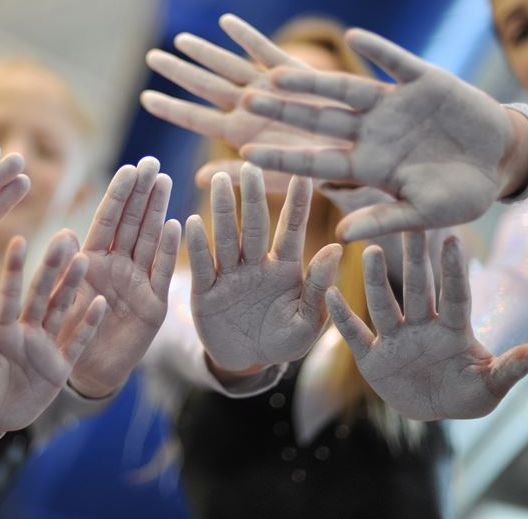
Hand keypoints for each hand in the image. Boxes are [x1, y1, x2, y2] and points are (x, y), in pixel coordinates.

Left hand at [0, 233, 105, 436]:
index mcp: (2, 331)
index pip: (9, 295)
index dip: (14, 269)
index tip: (18, 239)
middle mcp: (26, 331)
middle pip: (41, 295)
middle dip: (51, 268)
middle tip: (62, 238)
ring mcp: (46, 347)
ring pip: (62, 311)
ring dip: (73, 287)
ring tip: (85, 259)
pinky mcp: (61, 367)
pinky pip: (77, 343)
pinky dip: (89, 324)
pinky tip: (101, 302)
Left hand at [65, 157, 181, 397]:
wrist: (86, 372)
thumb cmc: (67, 334)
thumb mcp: (60, 299)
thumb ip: (63, 267)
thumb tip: (63, 232)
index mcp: (92, 260)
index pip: (107, 220)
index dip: (118, 194)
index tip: (129, 167)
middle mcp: (118, 265)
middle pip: (132, 223)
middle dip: (142, 193)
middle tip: (152, 163)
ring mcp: (138, 282)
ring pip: (149, 240)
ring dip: (157, 211)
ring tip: (165, 181)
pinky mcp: (153, 304)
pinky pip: (162, 272)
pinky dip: (169, 250)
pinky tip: (176, 224)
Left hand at [140, 14, 338, 188]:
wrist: (353, 159)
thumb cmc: (311, 176)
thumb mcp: (270, 177)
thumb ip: (235, 175)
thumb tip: (195, 178)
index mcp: (239, 134)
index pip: (195, 118)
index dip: (170, 107)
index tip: (144, 98)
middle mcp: (249, 108)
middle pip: (206, 86)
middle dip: (179, 72)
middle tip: (151, 57)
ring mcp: (268, 89)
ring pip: (229, 66)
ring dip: (205, 51)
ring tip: (179, 39)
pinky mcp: (294, 74)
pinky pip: (266, 52)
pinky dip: (246, 37)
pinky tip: (225, 21)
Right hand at [188, 164, 341, 370]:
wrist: (248, 363)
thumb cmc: (284, 341)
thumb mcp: (308, 321)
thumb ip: (319, 287)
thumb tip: (336, 249)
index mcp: (286, 268)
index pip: (291, 228)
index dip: (297, 202)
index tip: (303, 172)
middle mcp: (256, 264)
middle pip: (254, 225)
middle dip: (252, 195)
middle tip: (250, 164)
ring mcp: (230, 275)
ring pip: (226, 237)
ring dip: (223, 210)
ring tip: (219, 181)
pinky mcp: (206, 292)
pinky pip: (203, 266)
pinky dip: (198, 246)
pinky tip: (191, 222)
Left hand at [240, 28, 527, 241]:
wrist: (501, 161)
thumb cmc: (460, 195)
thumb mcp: (423, 213)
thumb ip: (383, 219)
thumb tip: (340, 235)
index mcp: (367, 166)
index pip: (316, 161)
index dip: (283, 156)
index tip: (245, 155)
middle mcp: (371, 132)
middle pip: (319, 120)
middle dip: (284, 111)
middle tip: (245, 100)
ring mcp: (394, 105)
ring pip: (346, 90)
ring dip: (315, 82)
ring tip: (279, 72)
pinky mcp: (423, 81)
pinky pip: (397, 62)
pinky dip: (379, 50)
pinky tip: (354, 37)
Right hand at [326, 232, 527, 419]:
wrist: (432, 409)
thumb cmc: (466, 394)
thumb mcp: (491, 387)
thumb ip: (510, 369)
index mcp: (453, 330)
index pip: (455, 296)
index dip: (453, 270)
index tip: (453, 239)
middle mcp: (422, 327)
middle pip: (417, 289)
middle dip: (414, 259)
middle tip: (409, 224)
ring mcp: (395, 339)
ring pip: (384, 305)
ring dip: (377, 281)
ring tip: (372, 251)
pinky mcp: (372, 357)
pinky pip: (355, 334)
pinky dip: (342, 317)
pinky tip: (329, 293)